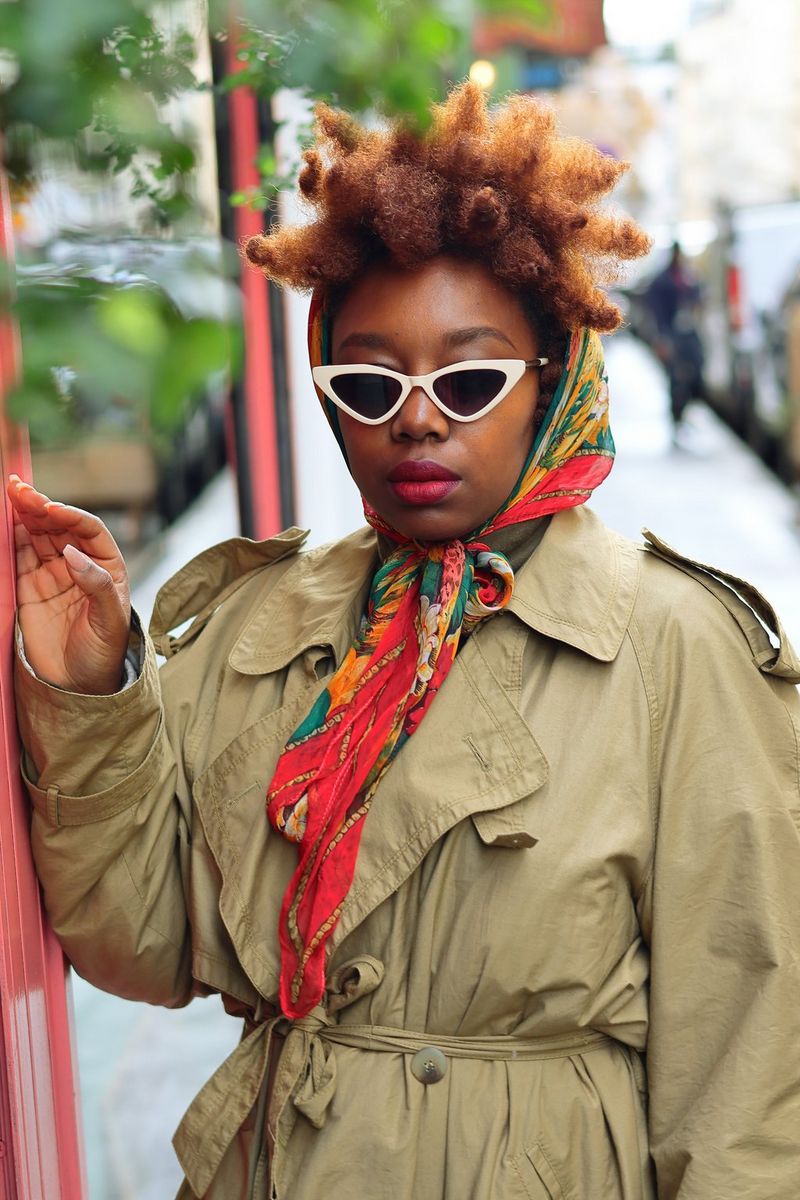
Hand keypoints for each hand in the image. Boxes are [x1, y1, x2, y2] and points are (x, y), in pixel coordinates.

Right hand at [7, 475, 131, 694]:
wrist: (78, 684)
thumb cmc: (104, 653)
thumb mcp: (110, 621)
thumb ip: (97, 585)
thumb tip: (73, 553)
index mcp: (107, 565)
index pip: (89, 530)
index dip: (71, 516)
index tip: (51, 509)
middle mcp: (79, 563)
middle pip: (59, 525)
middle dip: (40, 505)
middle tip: (20, 489)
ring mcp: (51, 572)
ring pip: (36, 533)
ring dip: (24, 512)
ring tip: (11, 492)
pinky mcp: (28, 585)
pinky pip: (17, 553)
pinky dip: (8, 535)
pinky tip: (3, 519)